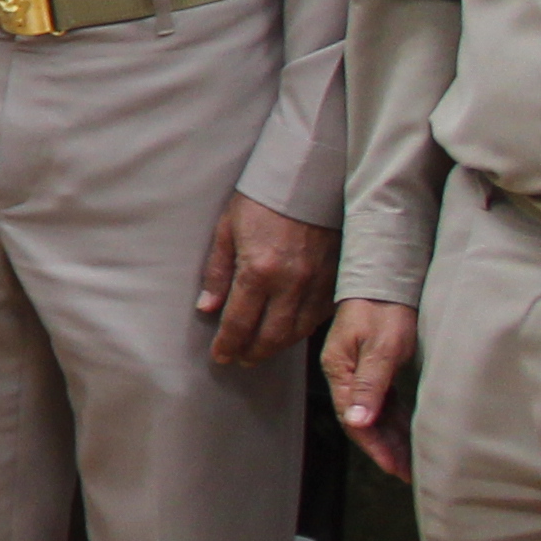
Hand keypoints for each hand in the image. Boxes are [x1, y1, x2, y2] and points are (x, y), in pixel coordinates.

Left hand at [197, 193, 336, 365]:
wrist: (307, 181)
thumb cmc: (261, 201)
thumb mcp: (227, 230)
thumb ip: (218, 272)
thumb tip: (207, 308)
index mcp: (259, 271)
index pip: (239, 322)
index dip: (228, 344)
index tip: (220, 357)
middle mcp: (290, 284)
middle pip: (271, 335)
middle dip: (252, 352)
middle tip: (239, 359)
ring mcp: (316, 284)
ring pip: (297, 331)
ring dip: (277, 347)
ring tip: (260, 351)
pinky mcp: (334, 281)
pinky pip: (318, 317)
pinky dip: (302, 331)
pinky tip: (289, 333)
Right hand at [322, 299, 419, 479]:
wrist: (387, 281)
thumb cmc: (385, 310)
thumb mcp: (381, 347)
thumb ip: (370, 385)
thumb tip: (357, 422)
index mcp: (340, 370)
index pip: (354, 418)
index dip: (374, 446)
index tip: (393, 467)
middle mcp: (346, 375)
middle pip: (363, 421)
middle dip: (385, 449)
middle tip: (407, 473)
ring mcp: (359, 372)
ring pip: (374, 414)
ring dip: (391, 438)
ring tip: (411, 462)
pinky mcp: (375, 368)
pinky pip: (384, 403)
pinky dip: (395, 422)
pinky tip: (409, 434)